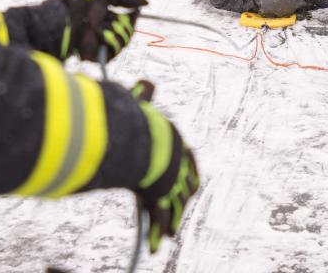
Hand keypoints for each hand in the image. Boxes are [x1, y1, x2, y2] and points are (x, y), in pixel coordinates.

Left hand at [59, 0, 147, 61]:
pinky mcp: (101, 56)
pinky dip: (108, 37)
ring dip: (112, 29)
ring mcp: (104, 46)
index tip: (136, 11)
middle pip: (129, 32)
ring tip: (98, 25)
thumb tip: (146, 3)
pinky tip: (97, 32)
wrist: (70, 18)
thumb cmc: (84, 5)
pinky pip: (116, 48)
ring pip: (125, 40)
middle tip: (108, 18)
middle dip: (121, 22)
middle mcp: (107, 35)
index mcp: (108, 22)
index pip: (129, 23)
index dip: (132, 18)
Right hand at [132, 80, 200, 253]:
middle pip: (185, 185)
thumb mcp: (141, 102)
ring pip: (173, 205)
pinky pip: (157, 217)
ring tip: (169, 234)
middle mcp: (177, 163)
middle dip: (182, 199)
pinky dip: (156, 232)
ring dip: (171, 220)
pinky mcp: (159, 195)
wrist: (140, 136)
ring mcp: (170, 181)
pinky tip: (155, 245)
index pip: (187, 159)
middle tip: (180, 208)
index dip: (187, 171)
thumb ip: (143, 93)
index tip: (189, 182)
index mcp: (175, 141)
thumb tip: (147, 83)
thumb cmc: (137, 117)